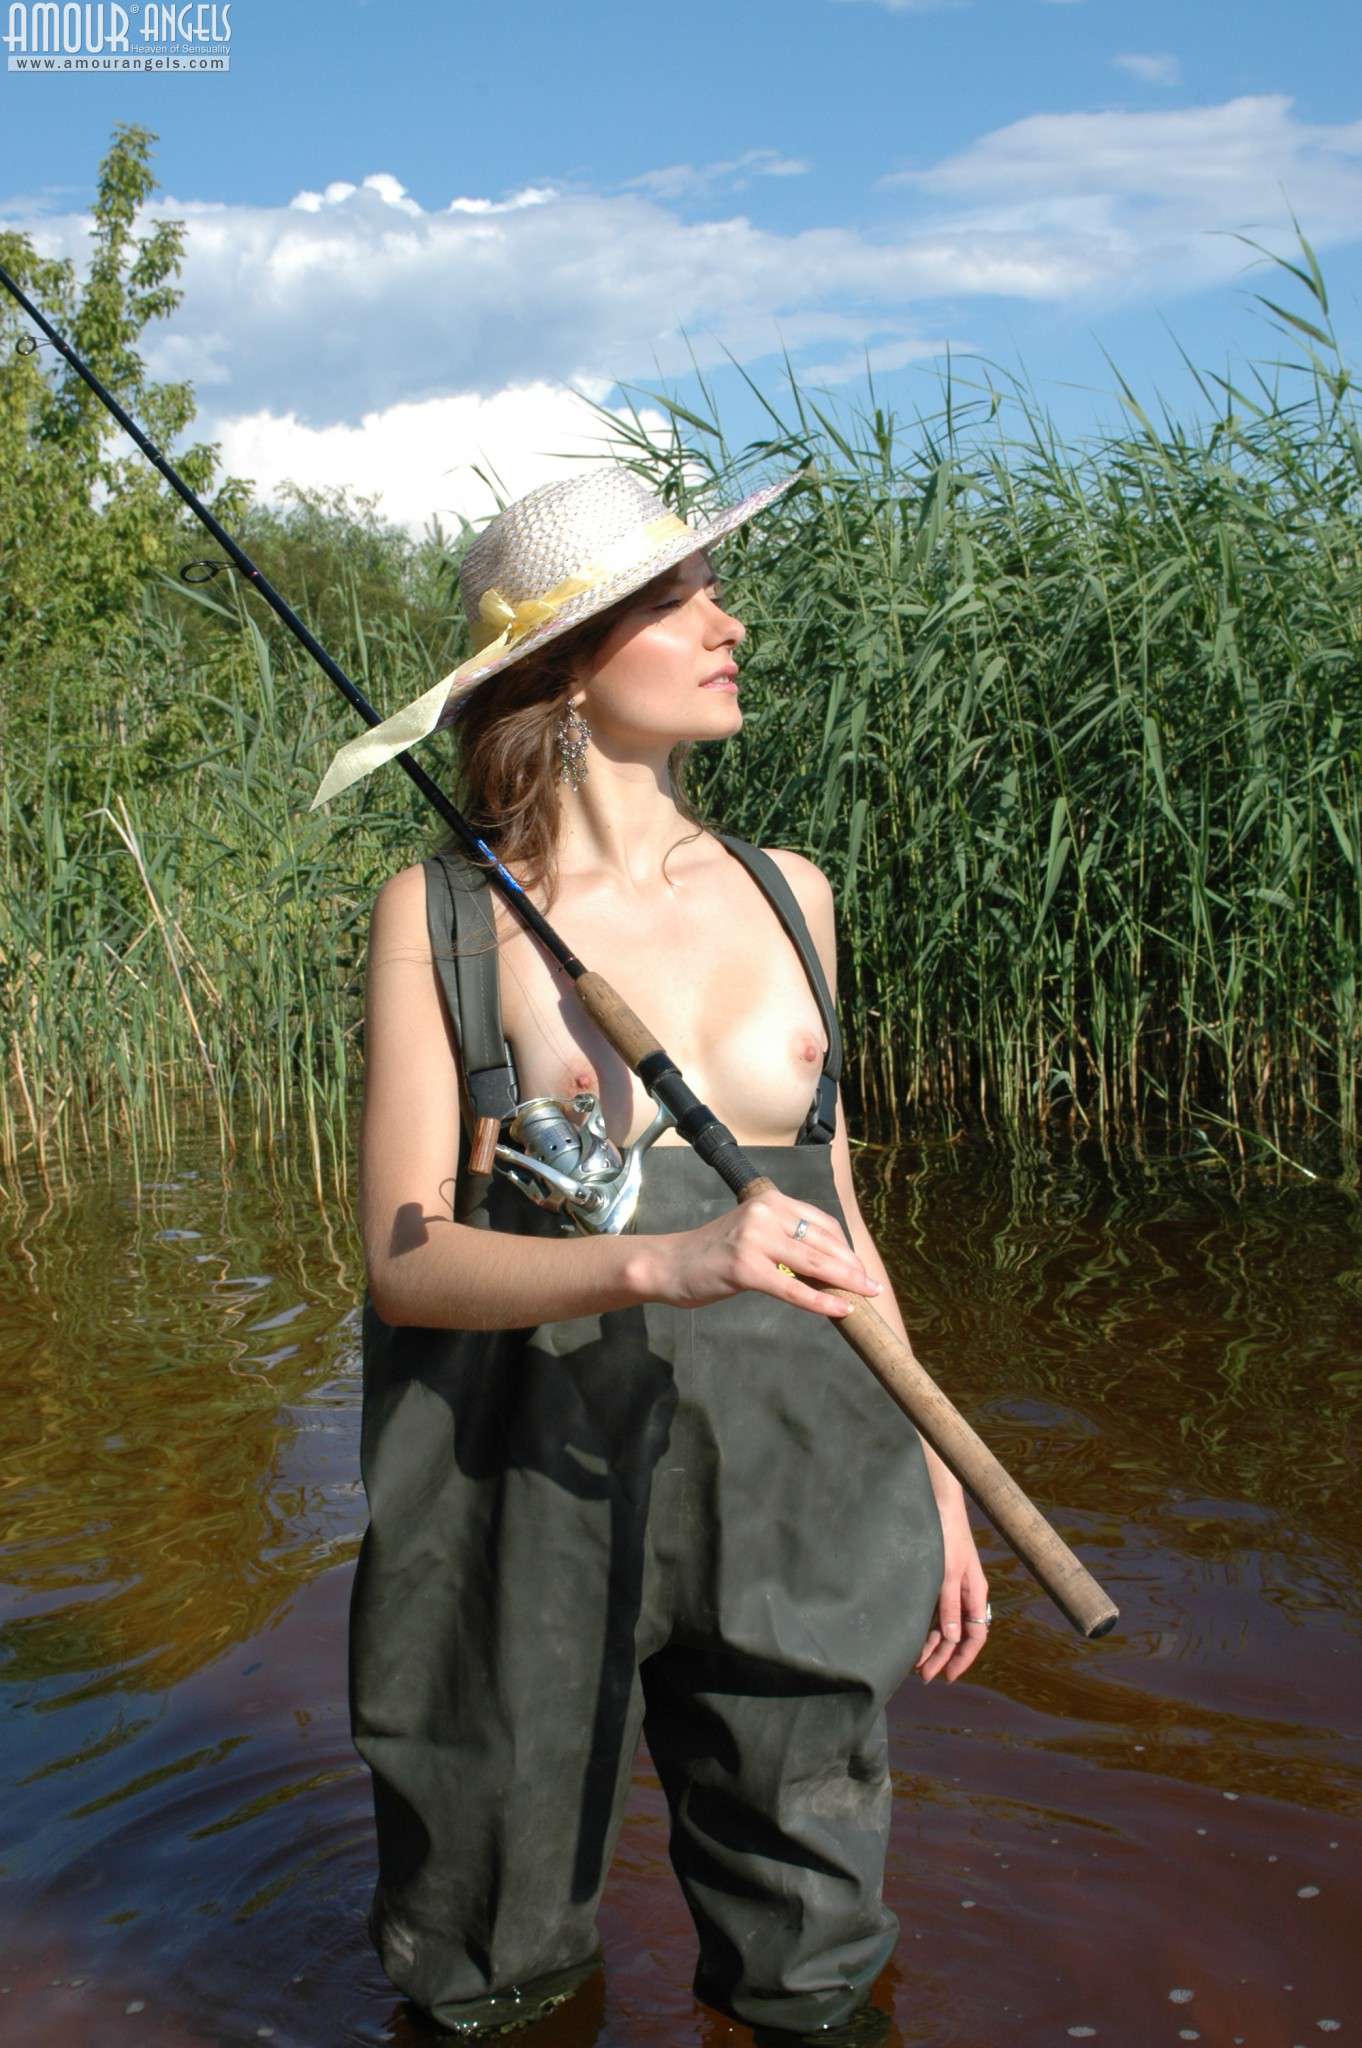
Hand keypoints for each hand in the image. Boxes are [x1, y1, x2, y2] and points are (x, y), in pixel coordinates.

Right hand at [646, 1192, 882, 1318]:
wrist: (669, 1264)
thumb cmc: (713, 1253)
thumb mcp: (753, 1233)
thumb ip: (786, 1239)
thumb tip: (830, 1264)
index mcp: (771, 1201)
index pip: (822, 1223)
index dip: (845, 1248)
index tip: (860, 1268)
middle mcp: (765, 1212)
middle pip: (822, 1242)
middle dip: (852, 1267)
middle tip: (873, 1286)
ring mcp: (754, 1239)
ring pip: (813, 1264)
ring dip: (846, 1282)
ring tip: (866, 1295)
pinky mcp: (745, 1267)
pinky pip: (792, 1288)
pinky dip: (820, 1301)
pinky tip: (840, 1309)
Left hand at [916, 1491, 989, 1682]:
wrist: (937, 1504)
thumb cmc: (946, 1535)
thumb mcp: (948, 1572)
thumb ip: (950, 1605)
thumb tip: (954, 1639)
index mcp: (975, 1593)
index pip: (976, 1635)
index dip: (964, 1658)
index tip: (949, 1676)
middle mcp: (965, 1594)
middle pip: (958, 1635)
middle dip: (943, 1657)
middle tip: (925, 1677)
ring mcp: (951, 1588)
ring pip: (945, 1626)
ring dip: (933, 1646)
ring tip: (917, 1665)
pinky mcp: (937, 1580)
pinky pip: (934, 1612)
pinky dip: (926, 1628)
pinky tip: (914, 1639)